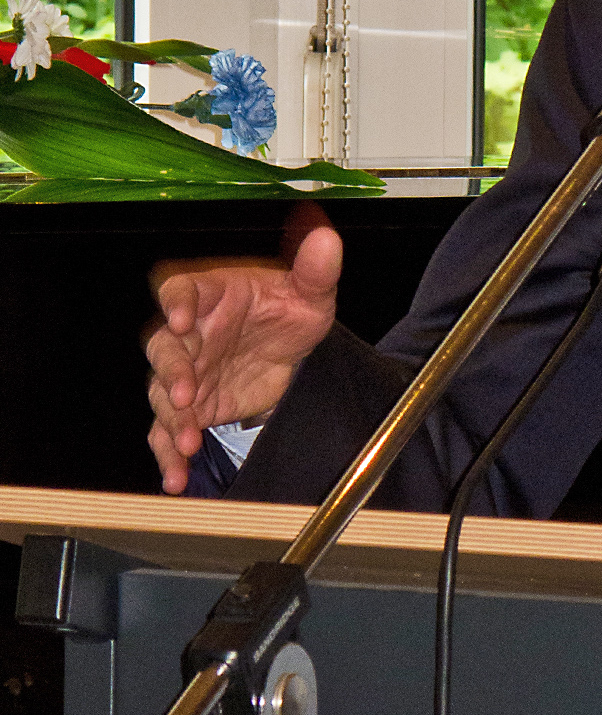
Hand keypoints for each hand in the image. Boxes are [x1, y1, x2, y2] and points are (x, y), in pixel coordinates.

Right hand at [145, 204, 342, 494]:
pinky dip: (169, 453)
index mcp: (210, 294)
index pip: (180, 290)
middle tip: (185, 392)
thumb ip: (316, 268)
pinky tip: (176, 476)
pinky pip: (169, 430)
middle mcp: (190, 334)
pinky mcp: (191, 407)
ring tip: (186, 441)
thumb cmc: (288, 311)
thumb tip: (327, 238)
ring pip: (162, 392)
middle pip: (163, 347)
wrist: (291, 351)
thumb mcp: (311, 292)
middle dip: (171, 370)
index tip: (183, 317)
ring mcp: (186, 372)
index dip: (177, 302)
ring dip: (170, 417)